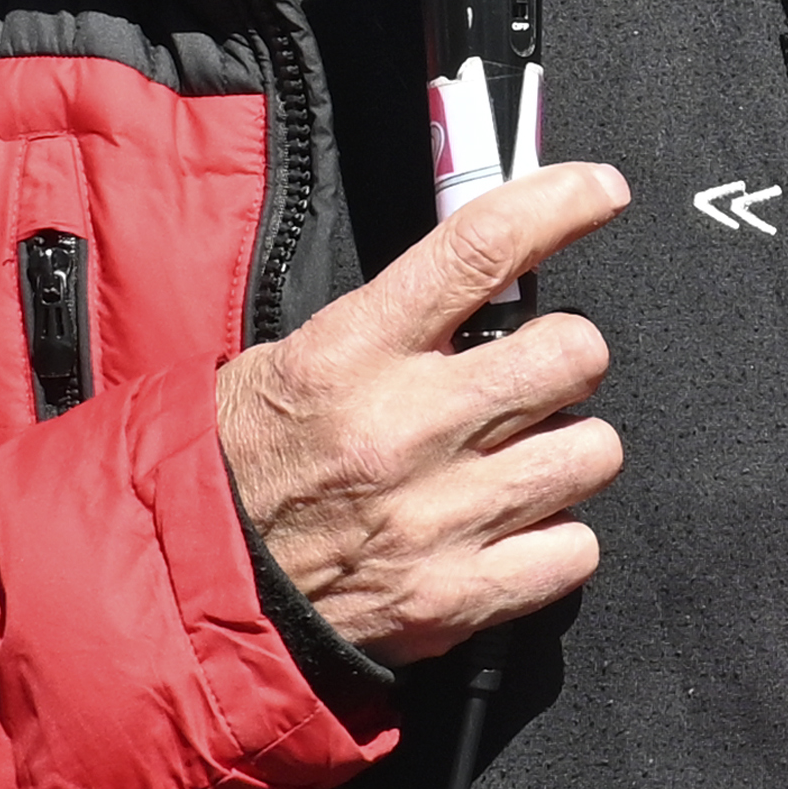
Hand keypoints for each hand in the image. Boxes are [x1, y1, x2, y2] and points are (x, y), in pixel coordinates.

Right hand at [212, 162, 633, 664]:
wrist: (189, 586)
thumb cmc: (237, 466)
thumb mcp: (289, 360)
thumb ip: (391, 322)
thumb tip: (483, 282)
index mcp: (353, 353)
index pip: (479, 250)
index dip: (557, 205)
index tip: (598, 192)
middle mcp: (407, 428)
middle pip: (571, 354)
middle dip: (568, 358)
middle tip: (532, 379)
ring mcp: (440, 516)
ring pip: (591, 452)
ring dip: (567, 451)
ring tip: (517, 461)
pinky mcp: (458, 596)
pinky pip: (575, 549)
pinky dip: (557, 540)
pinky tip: (513, 530)